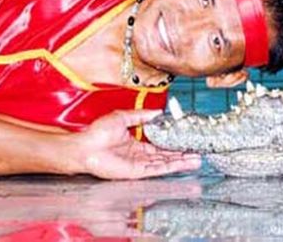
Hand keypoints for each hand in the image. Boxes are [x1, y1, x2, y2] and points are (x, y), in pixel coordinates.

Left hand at [75, 110, 200, 179]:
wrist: (84, 146)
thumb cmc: (97, 132)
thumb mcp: (123, 117)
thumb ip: (141, 116)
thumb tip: (158, 112)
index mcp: (136, 144)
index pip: (160, 145)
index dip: (173, 144)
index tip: (186, 141)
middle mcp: (140, 155)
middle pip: (166, 156)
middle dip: (182, 155)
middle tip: (198, 153)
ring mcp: (139, 165)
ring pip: (164, 164)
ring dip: (180, 162)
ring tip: (196, 161)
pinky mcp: (136, 172)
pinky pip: (156, 169)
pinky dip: (169, 168)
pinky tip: (181, 164)